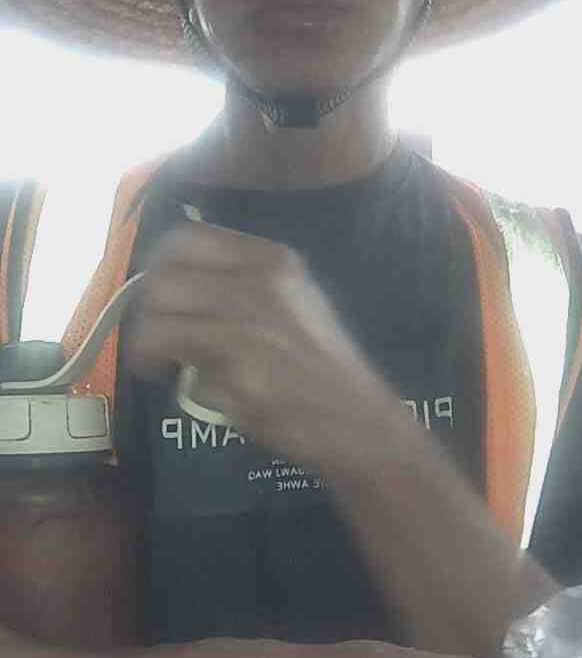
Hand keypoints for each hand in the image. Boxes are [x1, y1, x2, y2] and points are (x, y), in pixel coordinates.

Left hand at [126, 219, 394, 477]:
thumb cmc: (320, 366)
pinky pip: (170, 357)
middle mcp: (257, 281)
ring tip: (166, 363)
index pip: (187, 237)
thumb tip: (177, 281)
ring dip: (149, 345)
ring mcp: (245, 322)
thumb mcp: (294, 301)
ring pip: (157, 318)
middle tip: (160, 338)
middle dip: (150, 312)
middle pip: (163, 278)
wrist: (355, 419)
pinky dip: (164, 372)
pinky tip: (182, 383)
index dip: (161, 265)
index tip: (162, 294)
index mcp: (272, 260)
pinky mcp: (233, 367)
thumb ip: (243, 284)